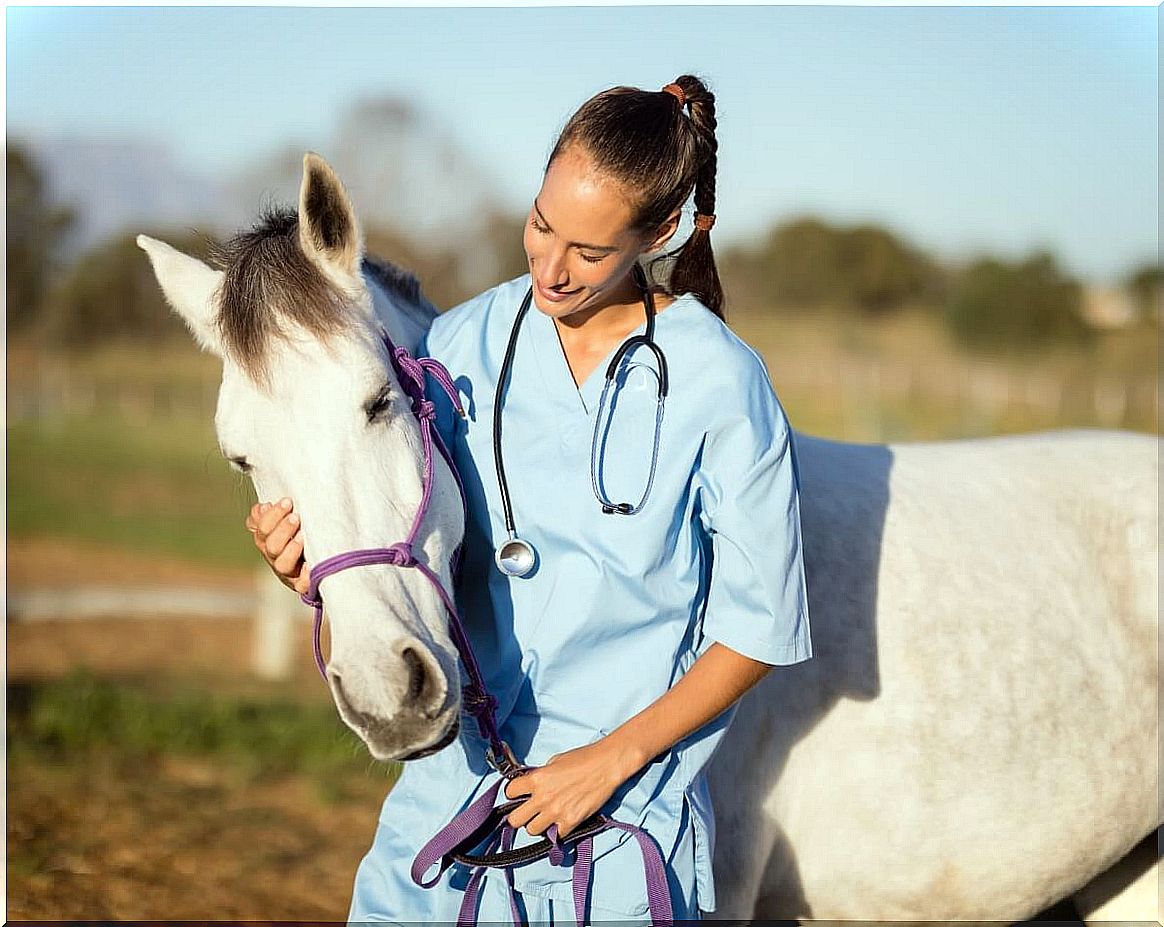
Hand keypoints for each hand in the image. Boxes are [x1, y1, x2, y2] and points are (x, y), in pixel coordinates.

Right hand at [245, 498, 309, 595]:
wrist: (326, 556)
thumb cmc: (306, 529)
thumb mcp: (289, 518)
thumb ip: (274, 512)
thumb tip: (262, 507)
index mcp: (268, 539)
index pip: (261, 528)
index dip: (271, 516)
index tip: (287, 502)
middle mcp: (275, 556)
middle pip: (271, 546)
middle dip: (282, 529)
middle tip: (296, 517)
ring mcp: (288, 571)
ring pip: (282, 565)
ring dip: (291, 549)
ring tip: (302, 536)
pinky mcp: (302, 584)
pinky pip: (301, 584)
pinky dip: (305, 575)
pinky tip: (310, 565)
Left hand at [502, 740, 628, 839]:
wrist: (606, 765)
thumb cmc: (583, 758)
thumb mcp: (555, 761)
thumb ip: (540, 776)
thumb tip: (534, 786)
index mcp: (537, 779)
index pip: (509, 792)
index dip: (513, 793)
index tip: (519, 794)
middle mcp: (543, 797)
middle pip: (515, 820)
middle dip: (520, 816)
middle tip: (528, 812)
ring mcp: (556, 812)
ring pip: (532, 831)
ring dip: (538, 825)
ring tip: (547, 818)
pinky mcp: (571, 821)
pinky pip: (556, 835)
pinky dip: (559, 830)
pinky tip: (564, 821)